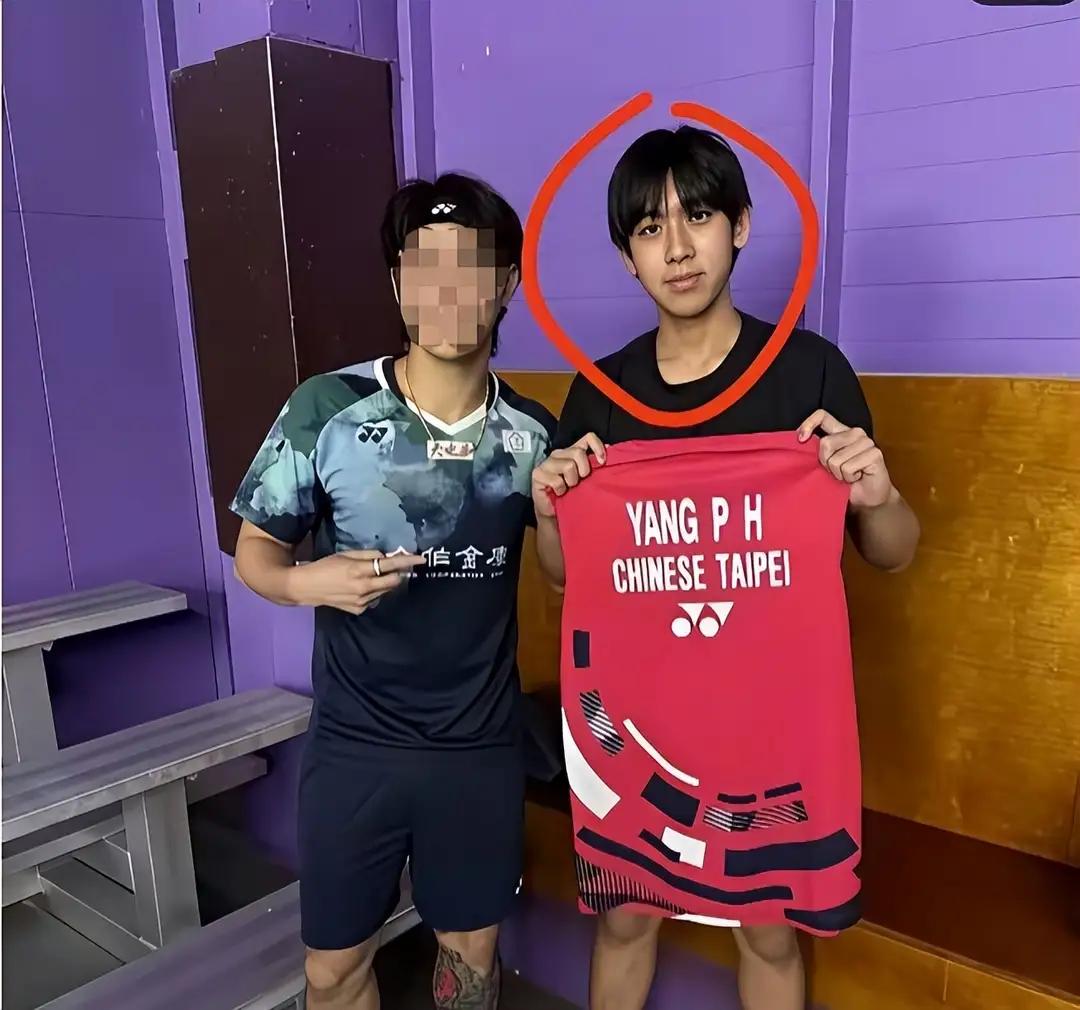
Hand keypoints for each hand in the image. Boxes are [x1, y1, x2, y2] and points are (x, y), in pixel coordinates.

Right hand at [289, 549, 424, 614]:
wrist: (306, 587)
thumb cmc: (325, 566)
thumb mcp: (346, 554)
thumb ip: (368, 555)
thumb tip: (385, 556)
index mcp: (359, 570)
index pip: (390, 565)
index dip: (407, 561)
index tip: (421, 559)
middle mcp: (364, 587)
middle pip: (393, 581)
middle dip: (398, 574)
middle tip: (395, 567)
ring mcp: (362, 601)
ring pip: (384, 591)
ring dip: (384, 583)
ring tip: (370, 576)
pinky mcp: (358, 610)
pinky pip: (374, 599)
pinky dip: (374, 592)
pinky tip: (361, 588)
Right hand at [531, 434, 605, 520]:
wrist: (554, 512)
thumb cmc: (571, 495)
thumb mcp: (587, 479)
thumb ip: (594, 465)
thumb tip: (607, 451)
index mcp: (572, 452)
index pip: (588, 438)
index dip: (597, 447)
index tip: (602, 462)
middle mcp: (559, 454)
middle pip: (578, 453)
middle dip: (584, 471)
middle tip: (579, 482)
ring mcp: (547, 463)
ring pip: (569, 466)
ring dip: (571, 482)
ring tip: (567, 488)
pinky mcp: (538, 474)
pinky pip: (556, 481)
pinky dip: (560, 490)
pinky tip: (558, 493)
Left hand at [798, 410, 892, 507]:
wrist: (867, 497)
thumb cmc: (845, 480)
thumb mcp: (826, 464)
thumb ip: (817, 451)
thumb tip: (800, 441)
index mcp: (841, 431)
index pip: (822, 416)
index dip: (808, 424)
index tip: (801, 439)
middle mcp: (855, 433)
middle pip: (826, 443)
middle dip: (826, 463)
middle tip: (836, 471)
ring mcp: (867, 442)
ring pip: (836, 459)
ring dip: (838, 473)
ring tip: (848, 475)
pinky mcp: (875, 454)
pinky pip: (848, 468)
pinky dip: (848, 478)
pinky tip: (857, 477)